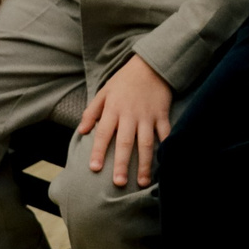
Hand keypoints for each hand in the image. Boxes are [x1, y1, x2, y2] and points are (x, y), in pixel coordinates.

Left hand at [78, 55, 174, 187]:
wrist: (150, 65)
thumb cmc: (124, 81)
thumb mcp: (104, 91)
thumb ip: (92, 112)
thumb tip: (82, 131)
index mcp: (114, 109)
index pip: (103, 133)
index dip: (98, 151)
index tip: (94, 168)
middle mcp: (130, 115)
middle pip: (125, 142)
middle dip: (122, 163)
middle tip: (118, 183)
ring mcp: (148, 116)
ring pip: (146, 143)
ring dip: (144, 163)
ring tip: (142, 182)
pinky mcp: (162, 114)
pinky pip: (165, 133)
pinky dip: (166, 147)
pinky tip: (165, 163)